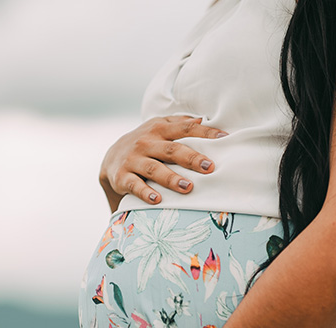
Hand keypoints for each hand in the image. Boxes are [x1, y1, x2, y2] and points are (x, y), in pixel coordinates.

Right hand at [99, 115, 227, 210]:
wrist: (111, 158)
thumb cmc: (146, 143)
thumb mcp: (159, 127)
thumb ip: (180, 124)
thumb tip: (202, 120)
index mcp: (159, 129)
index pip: (185, 129)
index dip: (205, 133)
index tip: (224, 138)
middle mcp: (146, 142)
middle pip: (172, 149)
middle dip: (191, 158)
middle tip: (209, 167)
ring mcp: (133, 159)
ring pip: (154, 168)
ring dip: (171, 178)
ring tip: (188, 187)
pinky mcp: (122, 177)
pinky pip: (135, 185)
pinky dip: (145, 193)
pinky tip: (157, 200)